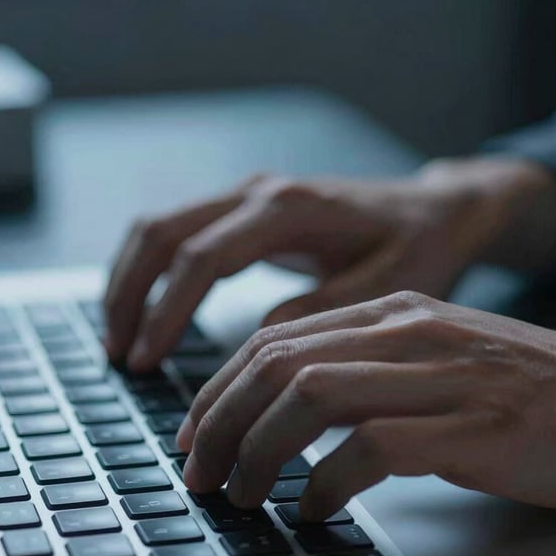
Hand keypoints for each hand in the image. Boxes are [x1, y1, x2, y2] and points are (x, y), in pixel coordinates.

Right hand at [104, 157, 555, 370]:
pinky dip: (153, 271)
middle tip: (119, 355)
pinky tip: (150, 312)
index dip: (166, 312)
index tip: (146, 363)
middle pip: (160, 232)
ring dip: (130, 281)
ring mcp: (250, 197)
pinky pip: (180, 233)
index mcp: (289, 209)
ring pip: (159, 227)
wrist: (435, 211)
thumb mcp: (386, 287)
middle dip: (128, 294)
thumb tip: (260, 347)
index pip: (201, 258)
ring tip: (121, 340)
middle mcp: (259, 193)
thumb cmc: (418, 247)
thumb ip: (321, 312)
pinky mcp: (249, 212)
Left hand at [177, 291, 555, 518]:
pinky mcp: (474, 428)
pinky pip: (373, 449)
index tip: (197, 434)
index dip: (221, 388)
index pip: (276, 339)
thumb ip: (371, 368)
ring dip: (259, 452)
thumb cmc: (534, 390)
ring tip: (242, 495)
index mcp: (395, 312)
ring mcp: (442, 376)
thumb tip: (293, 410)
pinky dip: (328, 484)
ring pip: (310, 398)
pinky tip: (316, 510)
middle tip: (201, 474)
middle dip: (221, 422)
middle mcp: (410, 332)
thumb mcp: (440, 357)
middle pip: (277, 365)